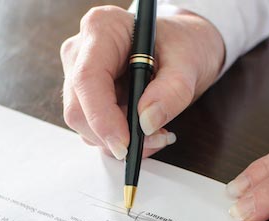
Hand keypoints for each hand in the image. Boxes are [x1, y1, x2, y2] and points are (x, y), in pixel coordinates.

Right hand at [60, 5, 224, 158]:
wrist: (179, 49)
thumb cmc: (181, 45)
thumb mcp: (189, 63)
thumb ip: (173, 91)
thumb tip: (147, 122)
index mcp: (103, 28)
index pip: (88, 79)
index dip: (102, 117)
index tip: (124, 144)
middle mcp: (82, 51)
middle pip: (79, 108)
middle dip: (114, 135)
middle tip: (154, 140)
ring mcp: (78, 75)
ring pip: (83, 124)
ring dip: (120, 139)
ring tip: (157, 133)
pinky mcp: (84, 98)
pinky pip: (92, 129)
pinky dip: (119, 138)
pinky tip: (144, 129)